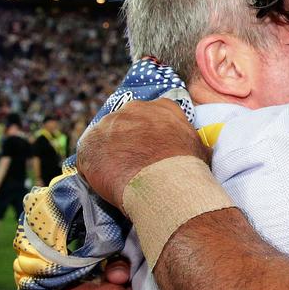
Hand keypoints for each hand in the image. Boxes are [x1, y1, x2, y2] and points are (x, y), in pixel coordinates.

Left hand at [76, 98, 206, 209]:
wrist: (165, 182)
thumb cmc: (188, 167)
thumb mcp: (199, 148)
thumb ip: (192, 142)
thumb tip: (201, 148)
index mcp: (161, 107)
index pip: (152, 114)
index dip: (150, 132)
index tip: (152, 147)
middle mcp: (132, 109)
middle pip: (125, 122)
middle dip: (127, 139)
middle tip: (134, 162)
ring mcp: (108, 125)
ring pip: (104, 137)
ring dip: (108, 152)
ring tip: (118, 175)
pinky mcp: (89, 144)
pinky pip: (87, 155)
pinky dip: (92, 167)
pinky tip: (104, 181)